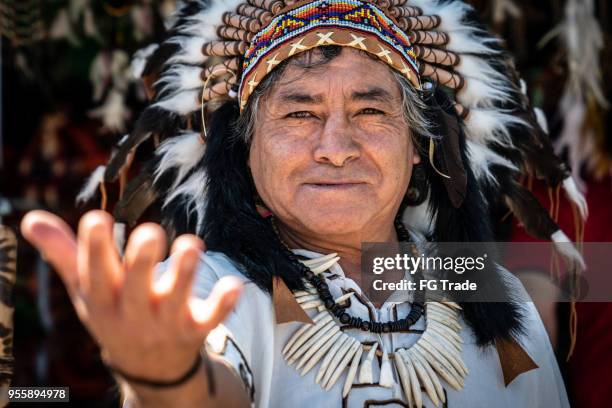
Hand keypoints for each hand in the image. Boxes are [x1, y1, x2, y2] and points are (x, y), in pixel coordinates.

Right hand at [21, 210, 242, 382]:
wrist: (149, 367)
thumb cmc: (115, 313)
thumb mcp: (87, 290)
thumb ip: (63, 254)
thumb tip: (30, 219)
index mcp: (104, 299)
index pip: (95, 274)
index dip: (94, 249)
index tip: (97, 219)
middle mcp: (135, 311)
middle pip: (137, 288)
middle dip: (142, 262)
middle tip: (150, 234)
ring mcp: (167, 322)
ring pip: (177, 298)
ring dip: (184, 274)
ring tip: (191, 245)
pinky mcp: (196, 328)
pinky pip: (211, 318)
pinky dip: (223, 304)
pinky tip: (235, 285)